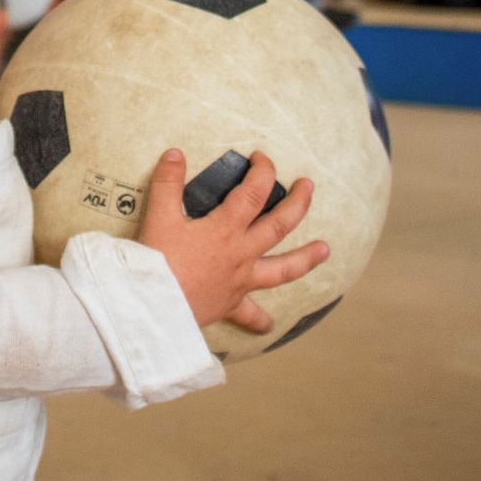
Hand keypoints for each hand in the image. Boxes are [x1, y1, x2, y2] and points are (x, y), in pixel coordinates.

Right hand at [137, 149, 327, 331]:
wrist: (154, 305)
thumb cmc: (157, 261)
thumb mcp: (159, 216)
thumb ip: (168, 183)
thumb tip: (175, 153)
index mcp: (226, 228)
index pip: (253, 193)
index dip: (263, 172)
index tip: (262, 158)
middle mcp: (241, 253)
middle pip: (279, 225)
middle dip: (297, 203)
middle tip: (308, 186)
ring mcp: (240, 280)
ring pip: (282, 270)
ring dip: (305, 259)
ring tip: (325, 250)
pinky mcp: (229, 304)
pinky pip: (249, 315)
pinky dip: (260, 321)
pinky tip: (270, 327)